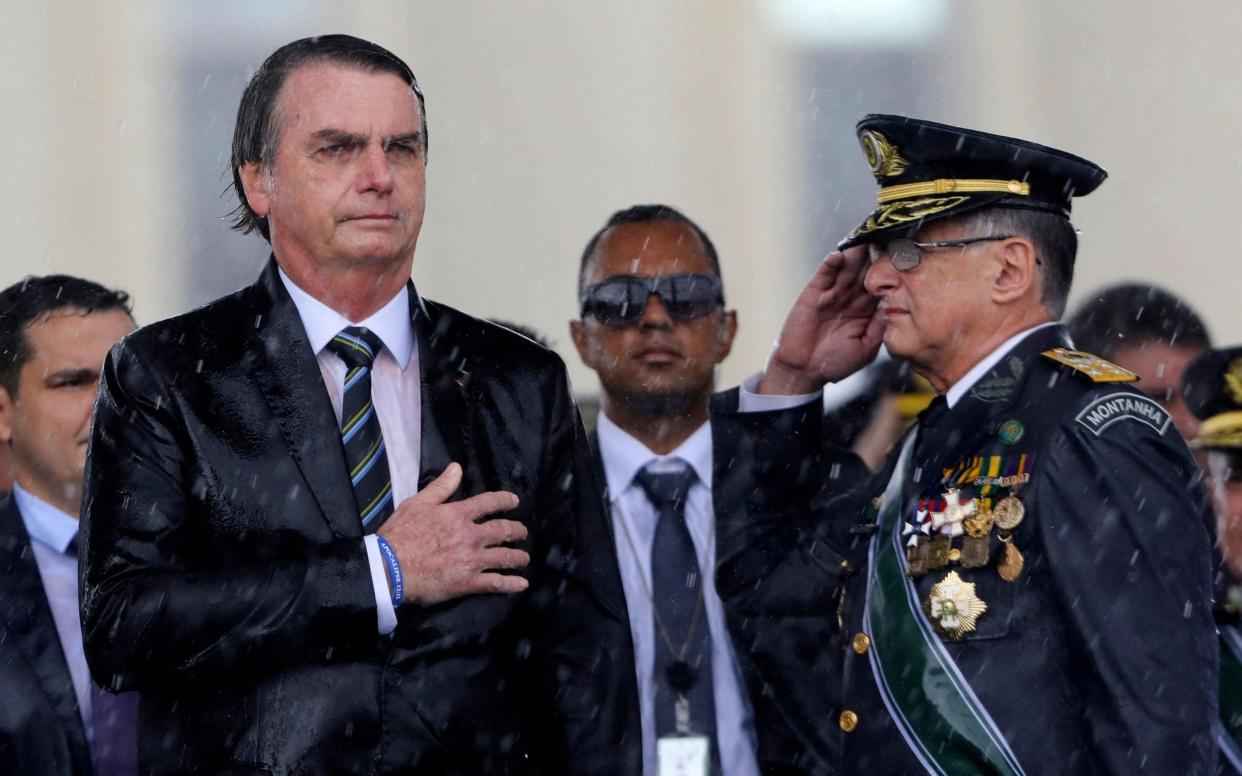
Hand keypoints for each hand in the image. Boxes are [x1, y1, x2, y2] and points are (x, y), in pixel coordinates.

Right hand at [378, 462, 529, 605]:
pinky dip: (512, 584)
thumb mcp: (417, 503)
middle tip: (522, 533)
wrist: (389, 568)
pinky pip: (496, 583)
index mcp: (458, 514)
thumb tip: (457, 467)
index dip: (505, 500)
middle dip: (516, 531)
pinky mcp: (468, 583)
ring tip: (524, 558)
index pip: (489, 503)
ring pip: (504, 557)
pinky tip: (522, 584)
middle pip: (503, 530)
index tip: (514, 501)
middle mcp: (470, 536)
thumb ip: (441, 486)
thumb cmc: (400, 534)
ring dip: (518, 557)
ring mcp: (472, 560)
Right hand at [759, 246, 883, 394]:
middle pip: (865, 272)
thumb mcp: (866, 348)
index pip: (881, 286)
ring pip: (846, 270)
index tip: (902, 257)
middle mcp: (850, 299)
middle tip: (886, 239)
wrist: (804, 371)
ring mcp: (832, 295)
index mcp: (865, 311)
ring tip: (864, 242)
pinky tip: (838, 255)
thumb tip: (892, 306)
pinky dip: (830, 265)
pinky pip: (823, 276)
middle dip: (874, 257)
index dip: (890, 273)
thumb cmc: (834, 364)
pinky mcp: (813, 294)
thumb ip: (879, 327)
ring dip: (855, 256)